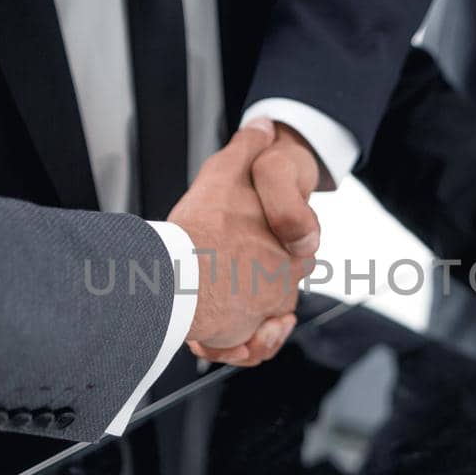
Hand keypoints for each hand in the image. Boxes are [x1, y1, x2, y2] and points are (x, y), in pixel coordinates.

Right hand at [168, 120, 309, 365]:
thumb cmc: (198, 232)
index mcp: (287, 244)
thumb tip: (263, 125)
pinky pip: (249, 348)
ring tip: (217, 314)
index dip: (277, 251)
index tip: (247, 251)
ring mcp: (265, 310)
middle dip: (262, 291)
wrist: (176, 280)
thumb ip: (246, 149)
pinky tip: (225, 338)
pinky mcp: (246, 338)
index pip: (299, 252)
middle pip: (281, 289)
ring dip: (245, 322)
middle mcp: (282, 279)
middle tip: (228, 283)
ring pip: (261, 321)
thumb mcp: (223, 174)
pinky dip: (240, 346)